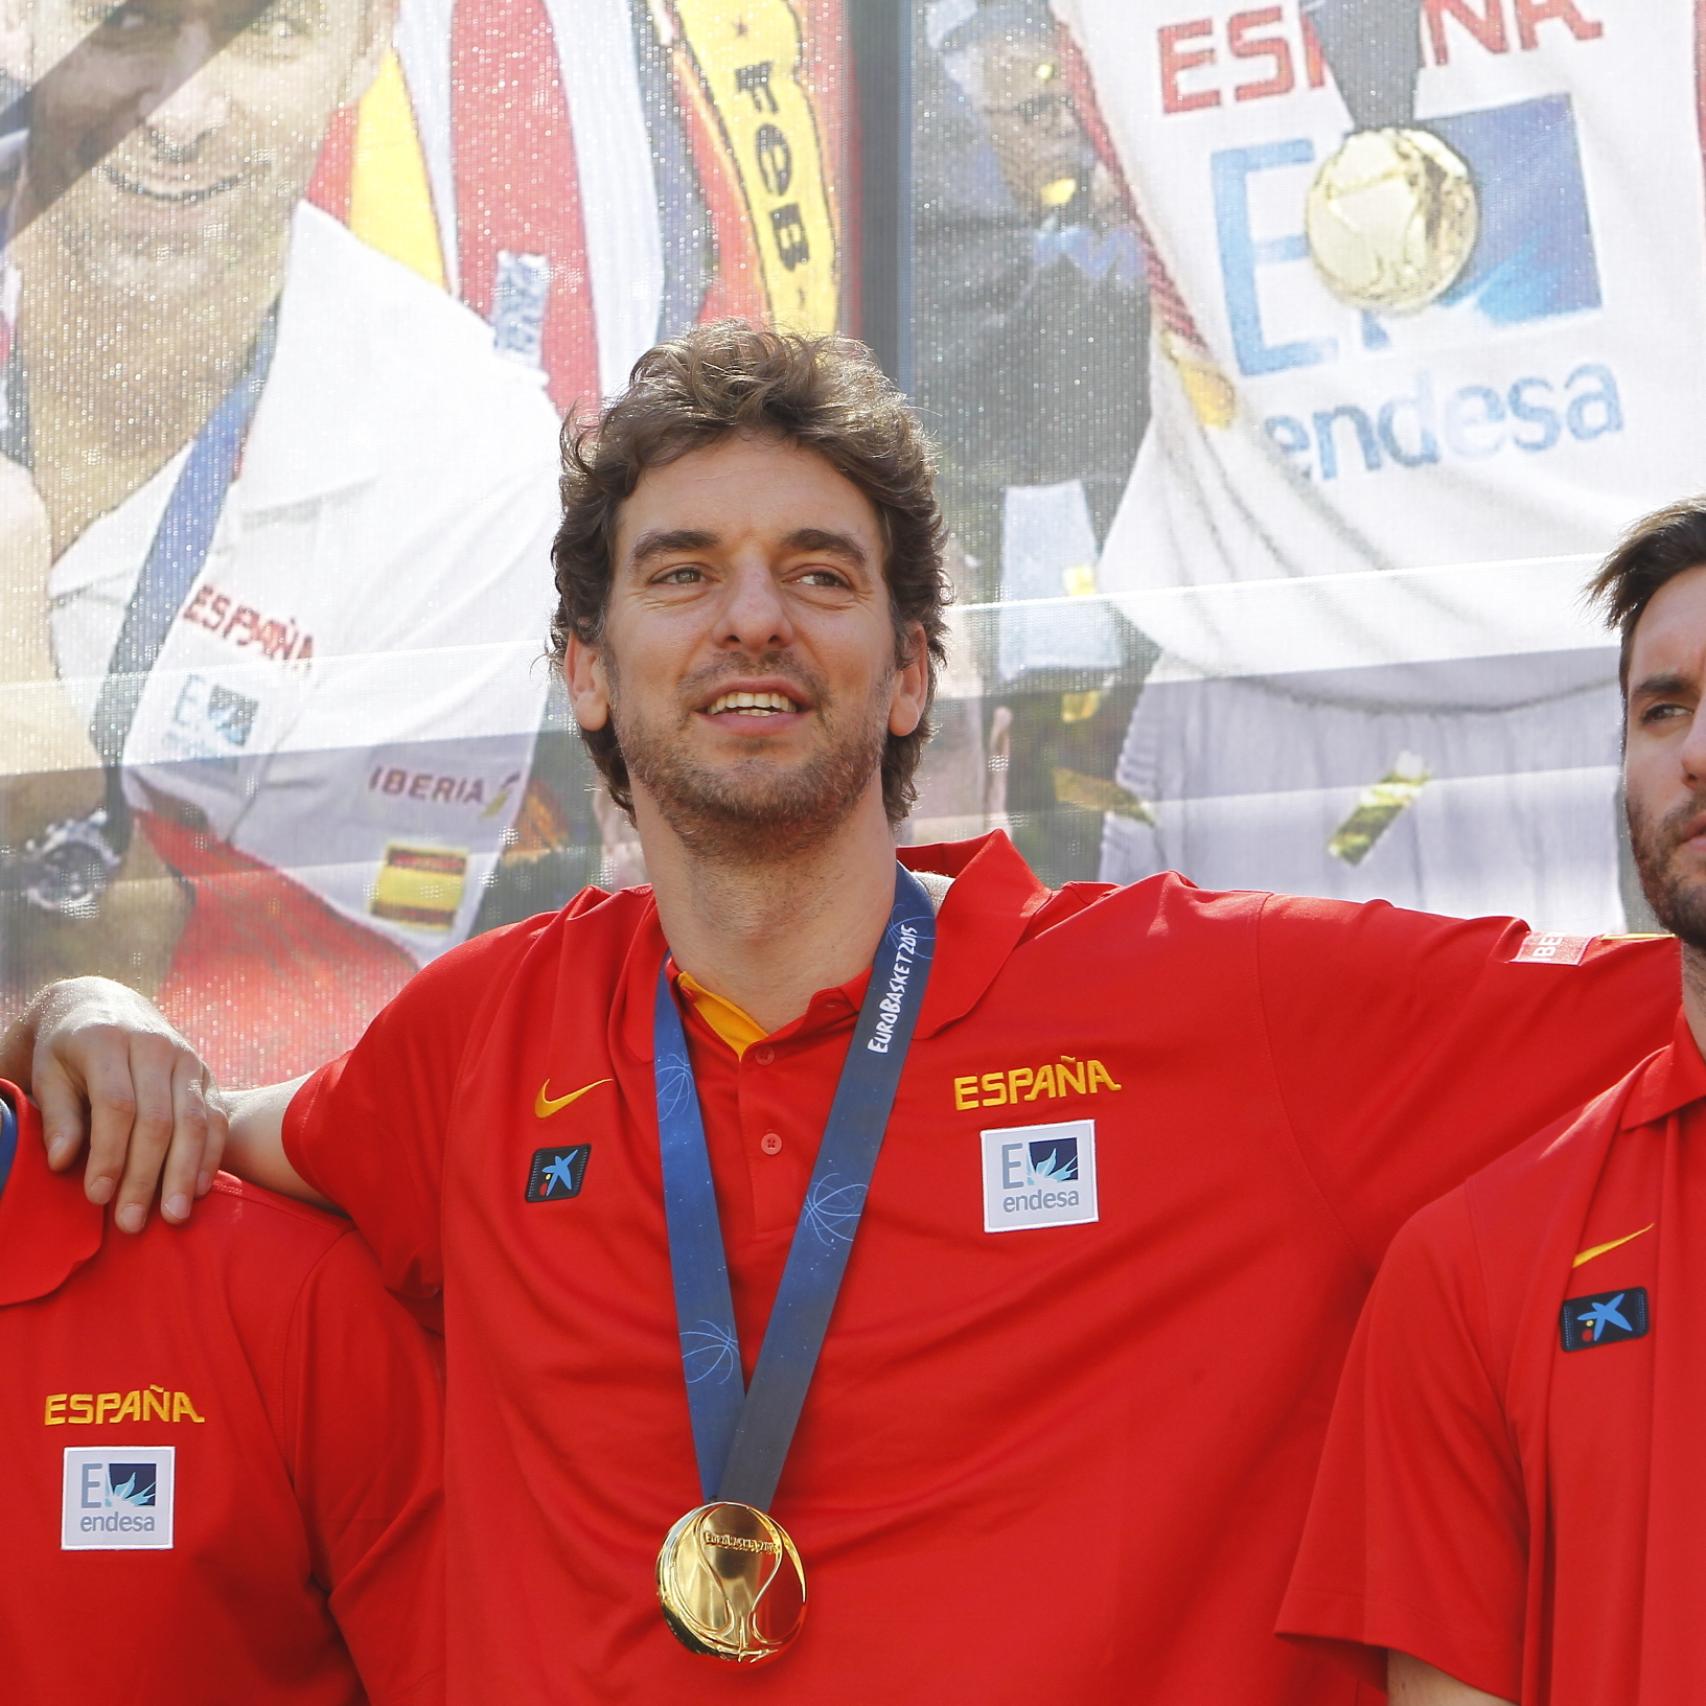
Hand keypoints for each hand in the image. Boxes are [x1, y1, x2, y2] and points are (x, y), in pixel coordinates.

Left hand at [2, 977, 226, 1230]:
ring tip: (173, 1216)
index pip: (116, 1105)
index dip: (108, 1154)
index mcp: (110, 1041)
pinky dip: (210, 1156)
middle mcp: (156, 1046)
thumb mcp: (50, 1072)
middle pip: (159, 1119)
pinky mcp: (207, 1074)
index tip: (97, 1197)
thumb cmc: (70, 1050)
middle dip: (146, 1175)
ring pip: (193, 1121)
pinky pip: (216, 1118)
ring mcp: (188, 1059)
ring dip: (184, 1173)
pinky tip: (199, 1189)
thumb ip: (59, 1115)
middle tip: (132, 1222)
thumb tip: (63, 1162)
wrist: (108, 1006)